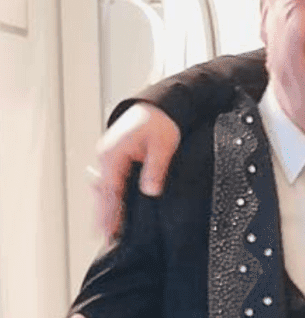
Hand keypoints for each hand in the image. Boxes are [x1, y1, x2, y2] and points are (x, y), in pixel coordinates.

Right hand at [94, 102, 180, 238]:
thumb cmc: (162, 121)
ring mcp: (110, 156)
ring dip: (107, 206)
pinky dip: (112, 195)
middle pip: (104, 192)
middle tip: (105, 239)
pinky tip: (115, 208)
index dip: (110, 213)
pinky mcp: (117, 156)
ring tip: (107, 231)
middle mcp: (107, 156)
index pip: (111, 191)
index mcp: (114, 154)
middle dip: (104, 215)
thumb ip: (155, 169)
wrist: (161, 103)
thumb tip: (149, 191)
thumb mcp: (163, 145)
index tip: (109, 232)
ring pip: (106, 187)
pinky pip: (112, 180)